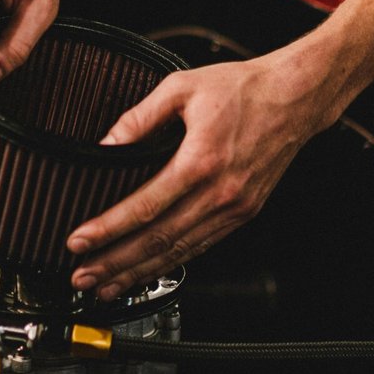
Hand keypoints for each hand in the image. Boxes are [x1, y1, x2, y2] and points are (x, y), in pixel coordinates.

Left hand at [66, 49, 339, 298]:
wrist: (295, 96)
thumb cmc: (242, 88)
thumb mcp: (181, 87)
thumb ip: (139, 117)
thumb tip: (105, 144)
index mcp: (200, 161)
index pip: (144, 207)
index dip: (107, 229)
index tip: (78, 242)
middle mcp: (219, 192)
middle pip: (158, 239)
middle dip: (115, 263)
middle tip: (82, 277)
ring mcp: (234, 207)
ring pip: (179, 251)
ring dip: (139, 273)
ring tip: (107, 286)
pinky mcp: (243, 213)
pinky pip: (201, 246)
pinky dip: (171, 264)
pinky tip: (148, 272)